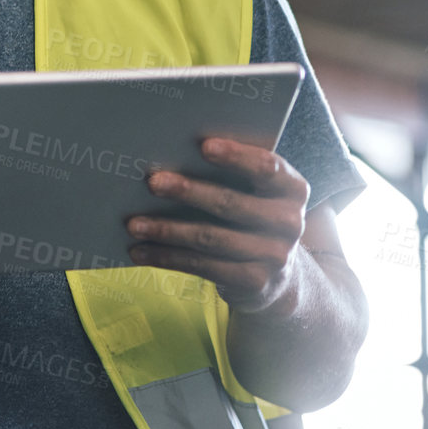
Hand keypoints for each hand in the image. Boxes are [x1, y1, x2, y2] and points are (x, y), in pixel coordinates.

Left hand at [125, 137, 309, 313]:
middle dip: (188, 191)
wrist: (278, 277)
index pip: (267, 167)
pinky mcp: (254, 282)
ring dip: (167, 230)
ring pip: (211, 238)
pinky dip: (168, 258)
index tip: (203, 146)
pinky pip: (203, 267)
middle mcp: (290, 222)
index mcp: (293, 188)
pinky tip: (141, 251)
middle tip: (152, 182)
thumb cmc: (253, 215)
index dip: (236, 156)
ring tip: (134, 223)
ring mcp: (275, 256)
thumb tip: (173, 150)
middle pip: (231, 203)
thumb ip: (234, 172)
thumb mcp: (256, 193)